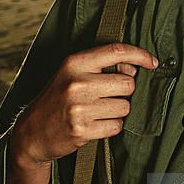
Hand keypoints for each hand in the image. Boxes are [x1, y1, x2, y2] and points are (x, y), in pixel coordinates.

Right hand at [10, 43, 157, 166]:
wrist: (30, 132)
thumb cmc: (56, 99)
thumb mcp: (71, 74)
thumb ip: (100, 67)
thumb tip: (134, 68)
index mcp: (74, 63)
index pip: (116, 51)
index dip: (140, 55)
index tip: (152, 62)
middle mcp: (77, 83)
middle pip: (128, 84)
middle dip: (123, 92)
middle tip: (106, 97)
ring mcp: (79, 107)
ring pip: (125, 107)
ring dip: (117, 111)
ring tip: (97, 112)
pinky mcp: (82, 130)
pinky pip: (117, 126)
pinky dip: (111, 126)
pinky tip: (95, 124)